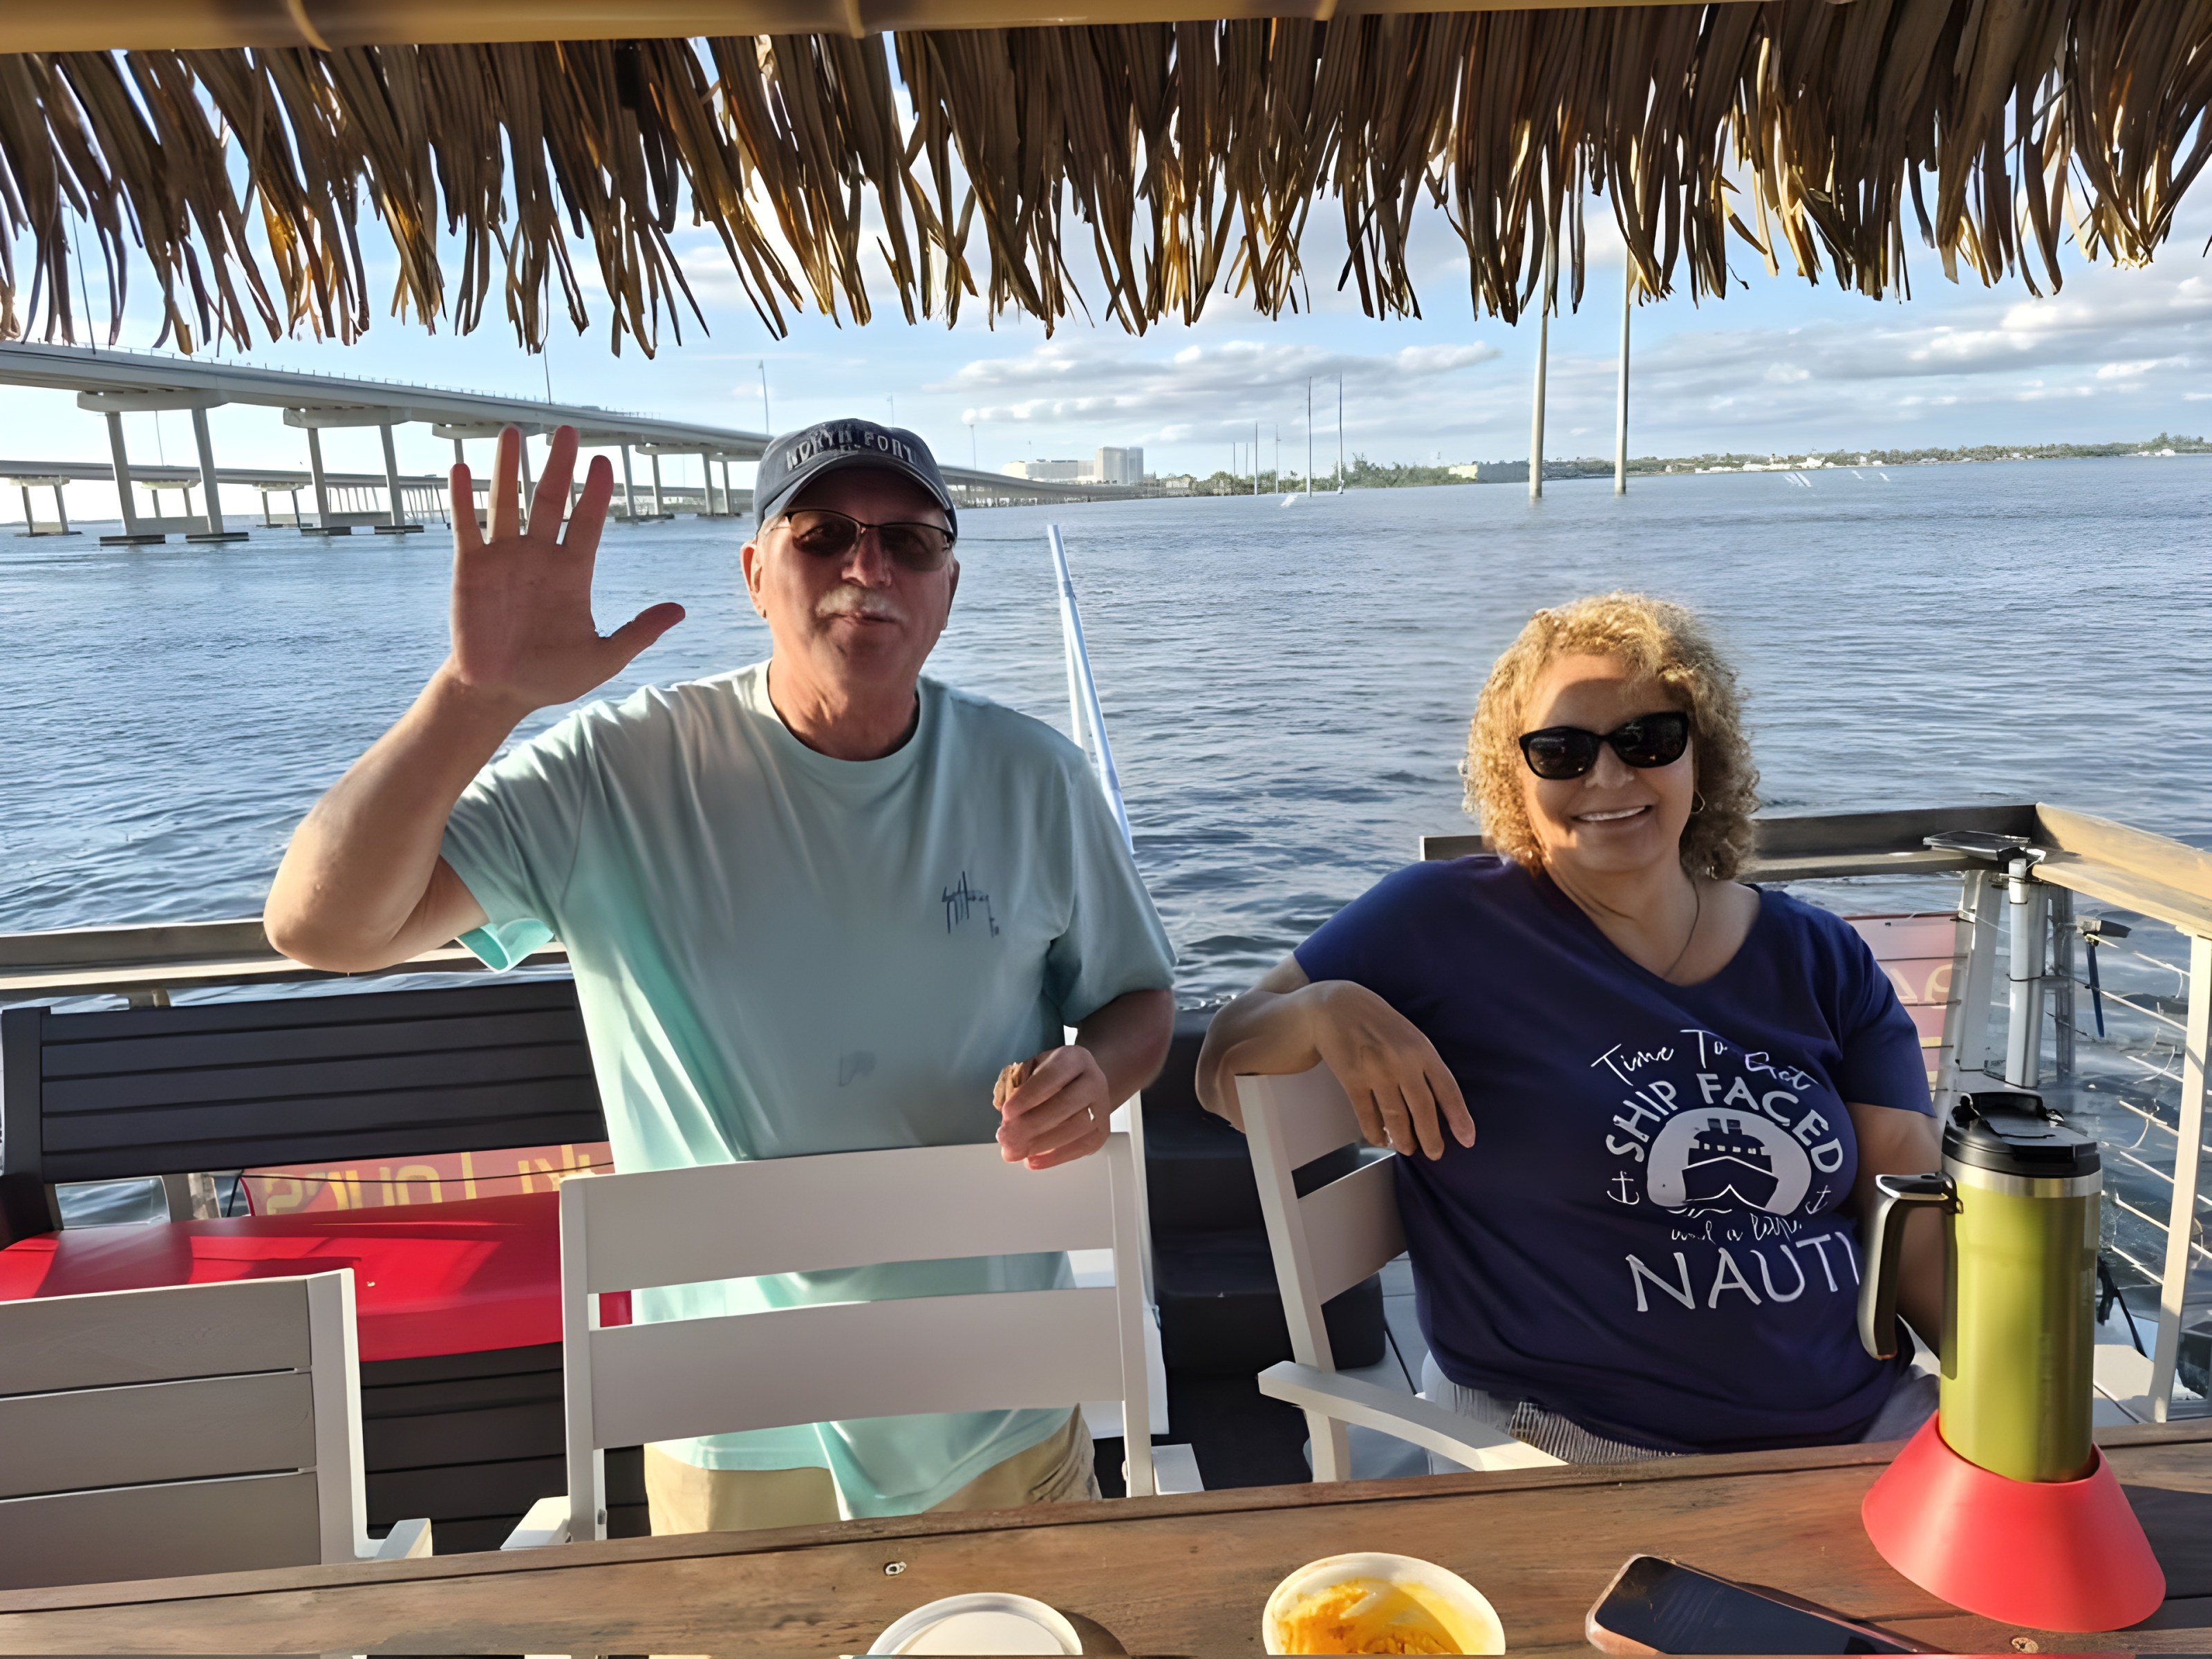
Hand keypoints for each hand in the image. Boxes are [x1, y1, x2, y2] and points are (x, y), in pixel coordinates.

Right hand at [443, 425, 684, 714]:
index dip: (595, 493)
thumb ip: (639, 632)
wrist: (501, 693)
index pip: (587, 523)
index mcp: (572, 573)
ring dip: (510, 468)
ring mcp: (504, 559)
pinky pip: (467, 527)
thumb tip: (680, 610)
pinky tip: (462, 468)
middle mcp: (539, 557)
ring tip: (515, 432)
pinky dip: (464, 498)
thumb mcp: (603, 658)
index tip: (604, 462)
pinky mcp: (471, 569)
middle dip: (559, 466)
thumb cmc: (551, 677)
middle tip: (568, 430)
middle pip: (550, 501)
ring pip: (507, 503)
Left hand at [994, 1045, 1111, 1170]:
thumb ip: (1017, 1083)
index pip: (1053, 1076)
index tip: (1006, 1112)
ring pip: (1075, 1128)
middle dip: (1031, 1124)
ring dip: (1040, 1144)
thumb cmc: (1055, 1078)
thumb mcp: (1034, 1068)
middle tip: (1005, 1137)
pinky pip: (1080, 1148)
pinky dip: (1054, 1158)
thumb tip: (1002, 1105)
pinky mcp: (1101, 1132)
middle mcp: (1094, 1081)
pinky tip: (1032, 1160)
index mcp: (1075, 1059)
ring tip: (1014, 1151)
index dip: (1028, 1096)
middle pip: (1066, 1105)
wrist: (1086, 1085)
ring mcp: (1101, 1108)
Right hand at [1303, 981, 1474, 1159]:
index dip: (1459, 1117)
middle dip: (1431, 1137)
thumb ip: (1424, 1065)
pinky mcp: (1352, 1079)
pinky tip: (1380, 1139)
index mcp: (1422, 1049)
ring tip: (1407, 1148)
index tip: (1467, 1138)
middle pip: (1422, 1109)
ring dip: (1403, 1139)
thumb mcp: (1410, 1035)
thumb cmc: (1376, 1022)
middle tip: (1435, 1153)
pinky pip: (1367, 1115)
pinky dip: (1375, 1132)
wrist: (1336, 1006)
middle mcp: (1402, 1061)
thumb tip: (1437, 1105)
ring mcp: (1376, 1071)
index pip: (1447, 1089)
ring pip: (1395, 1116)